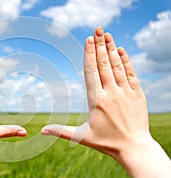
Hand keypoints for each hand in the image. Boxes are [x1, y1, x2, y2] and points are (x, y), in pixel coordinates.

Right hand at [41, 27, 170, 177]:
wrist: (134, 148)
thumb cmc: (106, 143)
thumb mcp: (81, 136)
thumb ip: (61, 130)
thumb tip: (41, 131)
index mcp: (97, 100)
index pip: (91, 72)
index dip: (89, 55)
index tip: (88, 40)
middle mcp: (112, 93)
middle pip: (104, 65)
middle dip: (100, 46)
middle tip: (97, 29)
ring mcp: (126, 93)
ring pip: (117, 66)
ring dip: (112, 49)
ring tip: (108, 35)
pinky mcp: (137, 95)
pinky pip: (131, 74)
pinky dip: (126, 61)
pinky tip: (121, 50)